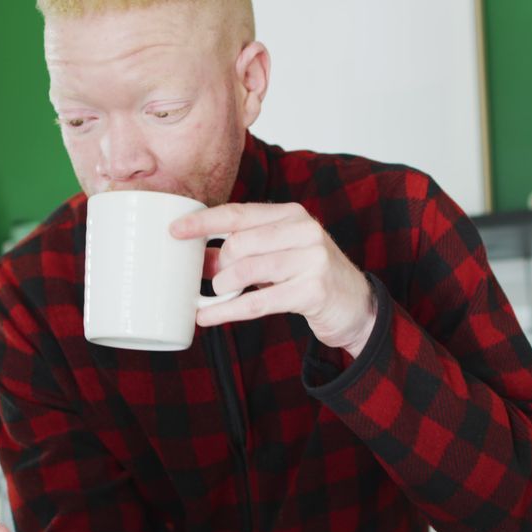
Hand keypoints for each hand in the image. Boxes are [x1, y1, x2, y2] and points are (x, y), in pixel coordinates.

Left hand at [171, 202, 376, 356]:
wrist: (356, 305)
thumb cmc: (309, 276)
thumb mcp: (277, 256)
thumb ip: (240, 253)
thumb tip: (197, 258)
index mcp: (292, 215)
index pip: (238, 213)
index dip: (203, 222)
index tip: (175, 231)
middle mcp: (304, 231)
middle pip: (239, 243)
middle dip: (219, 264)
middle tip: (216, 279)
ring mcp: (311, 259)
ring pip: (246, 270)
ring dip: (223, 287)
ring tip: (220, 295)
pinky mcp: (312, 290)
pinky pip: (257, 302)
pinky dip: (227, 310)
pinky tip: (207, 317)